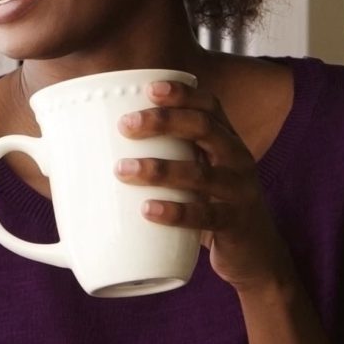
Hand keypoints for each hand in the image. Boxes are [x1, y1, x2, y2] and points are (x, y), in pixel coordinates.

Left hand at [115, 80, 298, 294]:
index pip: (210, 106)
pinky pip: (206, 215)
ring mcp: (239, 192)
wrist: (257, 255)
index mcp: (227, 142)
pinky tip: (147, 210)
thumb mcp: (198, 175)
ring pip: (201, 173)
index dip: (182, 93)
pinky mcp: (235, 224)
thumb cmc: (213, 207)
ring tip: (122, 170)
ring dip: (159, 169)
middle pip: (204, 128)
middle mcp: (238, 160)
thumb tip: (86, 155)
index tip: (149, 88)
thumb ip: (165, 159)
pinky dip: (175, 211)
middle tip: (125, 126)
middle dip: (164, 121)